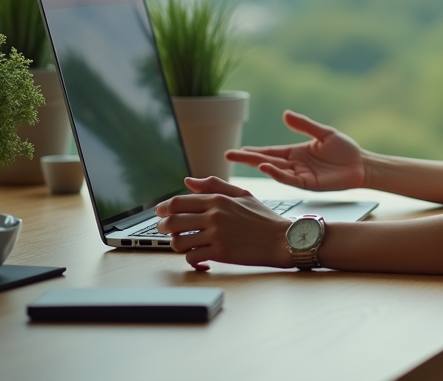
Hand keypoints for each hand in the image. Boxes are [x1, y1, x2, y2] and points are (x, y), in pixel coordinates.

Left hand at [155, 177, 292, 271]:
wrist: (283, 239)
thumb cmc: (264, 218)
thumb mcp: (243, 195)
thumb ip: (214, 186)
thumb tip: (188, 181)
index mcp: (218, 200)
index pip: (178, 202)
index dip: (163, 209)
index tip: (160, 214)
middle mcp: (215, 216)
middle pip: (172, 221)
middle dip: (163, 227)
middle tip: (166, 231)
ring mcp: (217, 235)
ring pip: (179, 242)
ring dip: (178, 245)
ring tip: (186, 245)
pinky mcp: (221, 253)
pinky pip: (192, 258)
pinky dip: (192, 260)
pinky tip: (200, 259)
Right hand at [225, 110, 367, 190]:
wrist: (362, 165)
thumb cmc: (345, 150)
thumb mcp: (324, 133)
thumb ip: (304, 125)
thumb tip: (285, 114)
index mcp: (296, 153)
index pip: (270, 151)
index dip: (254, 151)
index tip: (236, 150)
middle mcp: (295, 165)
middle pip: (267, 161)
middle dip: (248, 158)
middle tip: (228, 155)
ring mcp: (300, 175)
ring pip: (276, 170)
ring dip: (261, 165)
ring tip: (248, 159)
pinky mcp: (308, 184)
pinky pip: (290, 179)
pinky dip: (278, 174)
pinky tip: (268, 168)